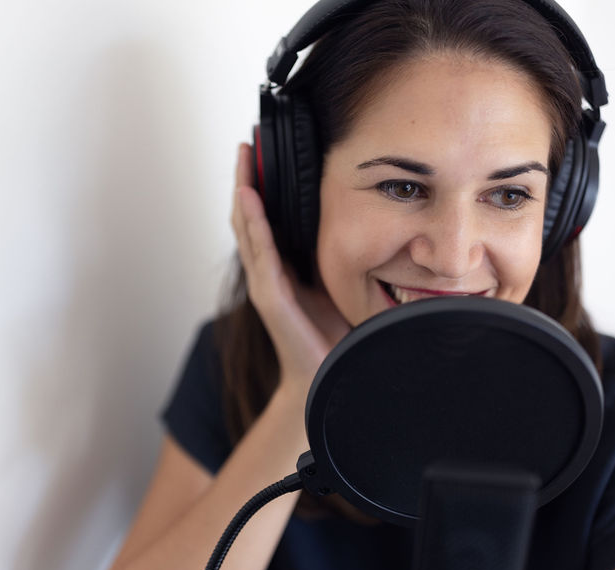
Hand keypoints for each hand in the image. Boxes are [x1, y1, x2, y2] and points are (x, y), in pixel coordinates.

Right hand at [230, 143, 350, 394]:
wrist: (328, 380)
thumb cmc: (334, 337)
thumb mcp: (339, 286)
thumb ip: (339, 257)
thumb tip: (370, 218)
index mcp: (283, 269)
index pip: (266, 221)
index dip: (262, 188)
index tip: (263, 154)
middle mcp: (268, 273)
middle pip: (249, 218)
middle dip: (247, 180)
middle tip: (247, 144)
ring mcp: (265, 285)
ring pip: (248, 229)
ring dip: (244, 192)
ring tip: (243, 160)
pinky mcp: (271, 298)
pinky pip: (260, 254)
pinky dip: (253, 224)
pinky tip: (250, 199)